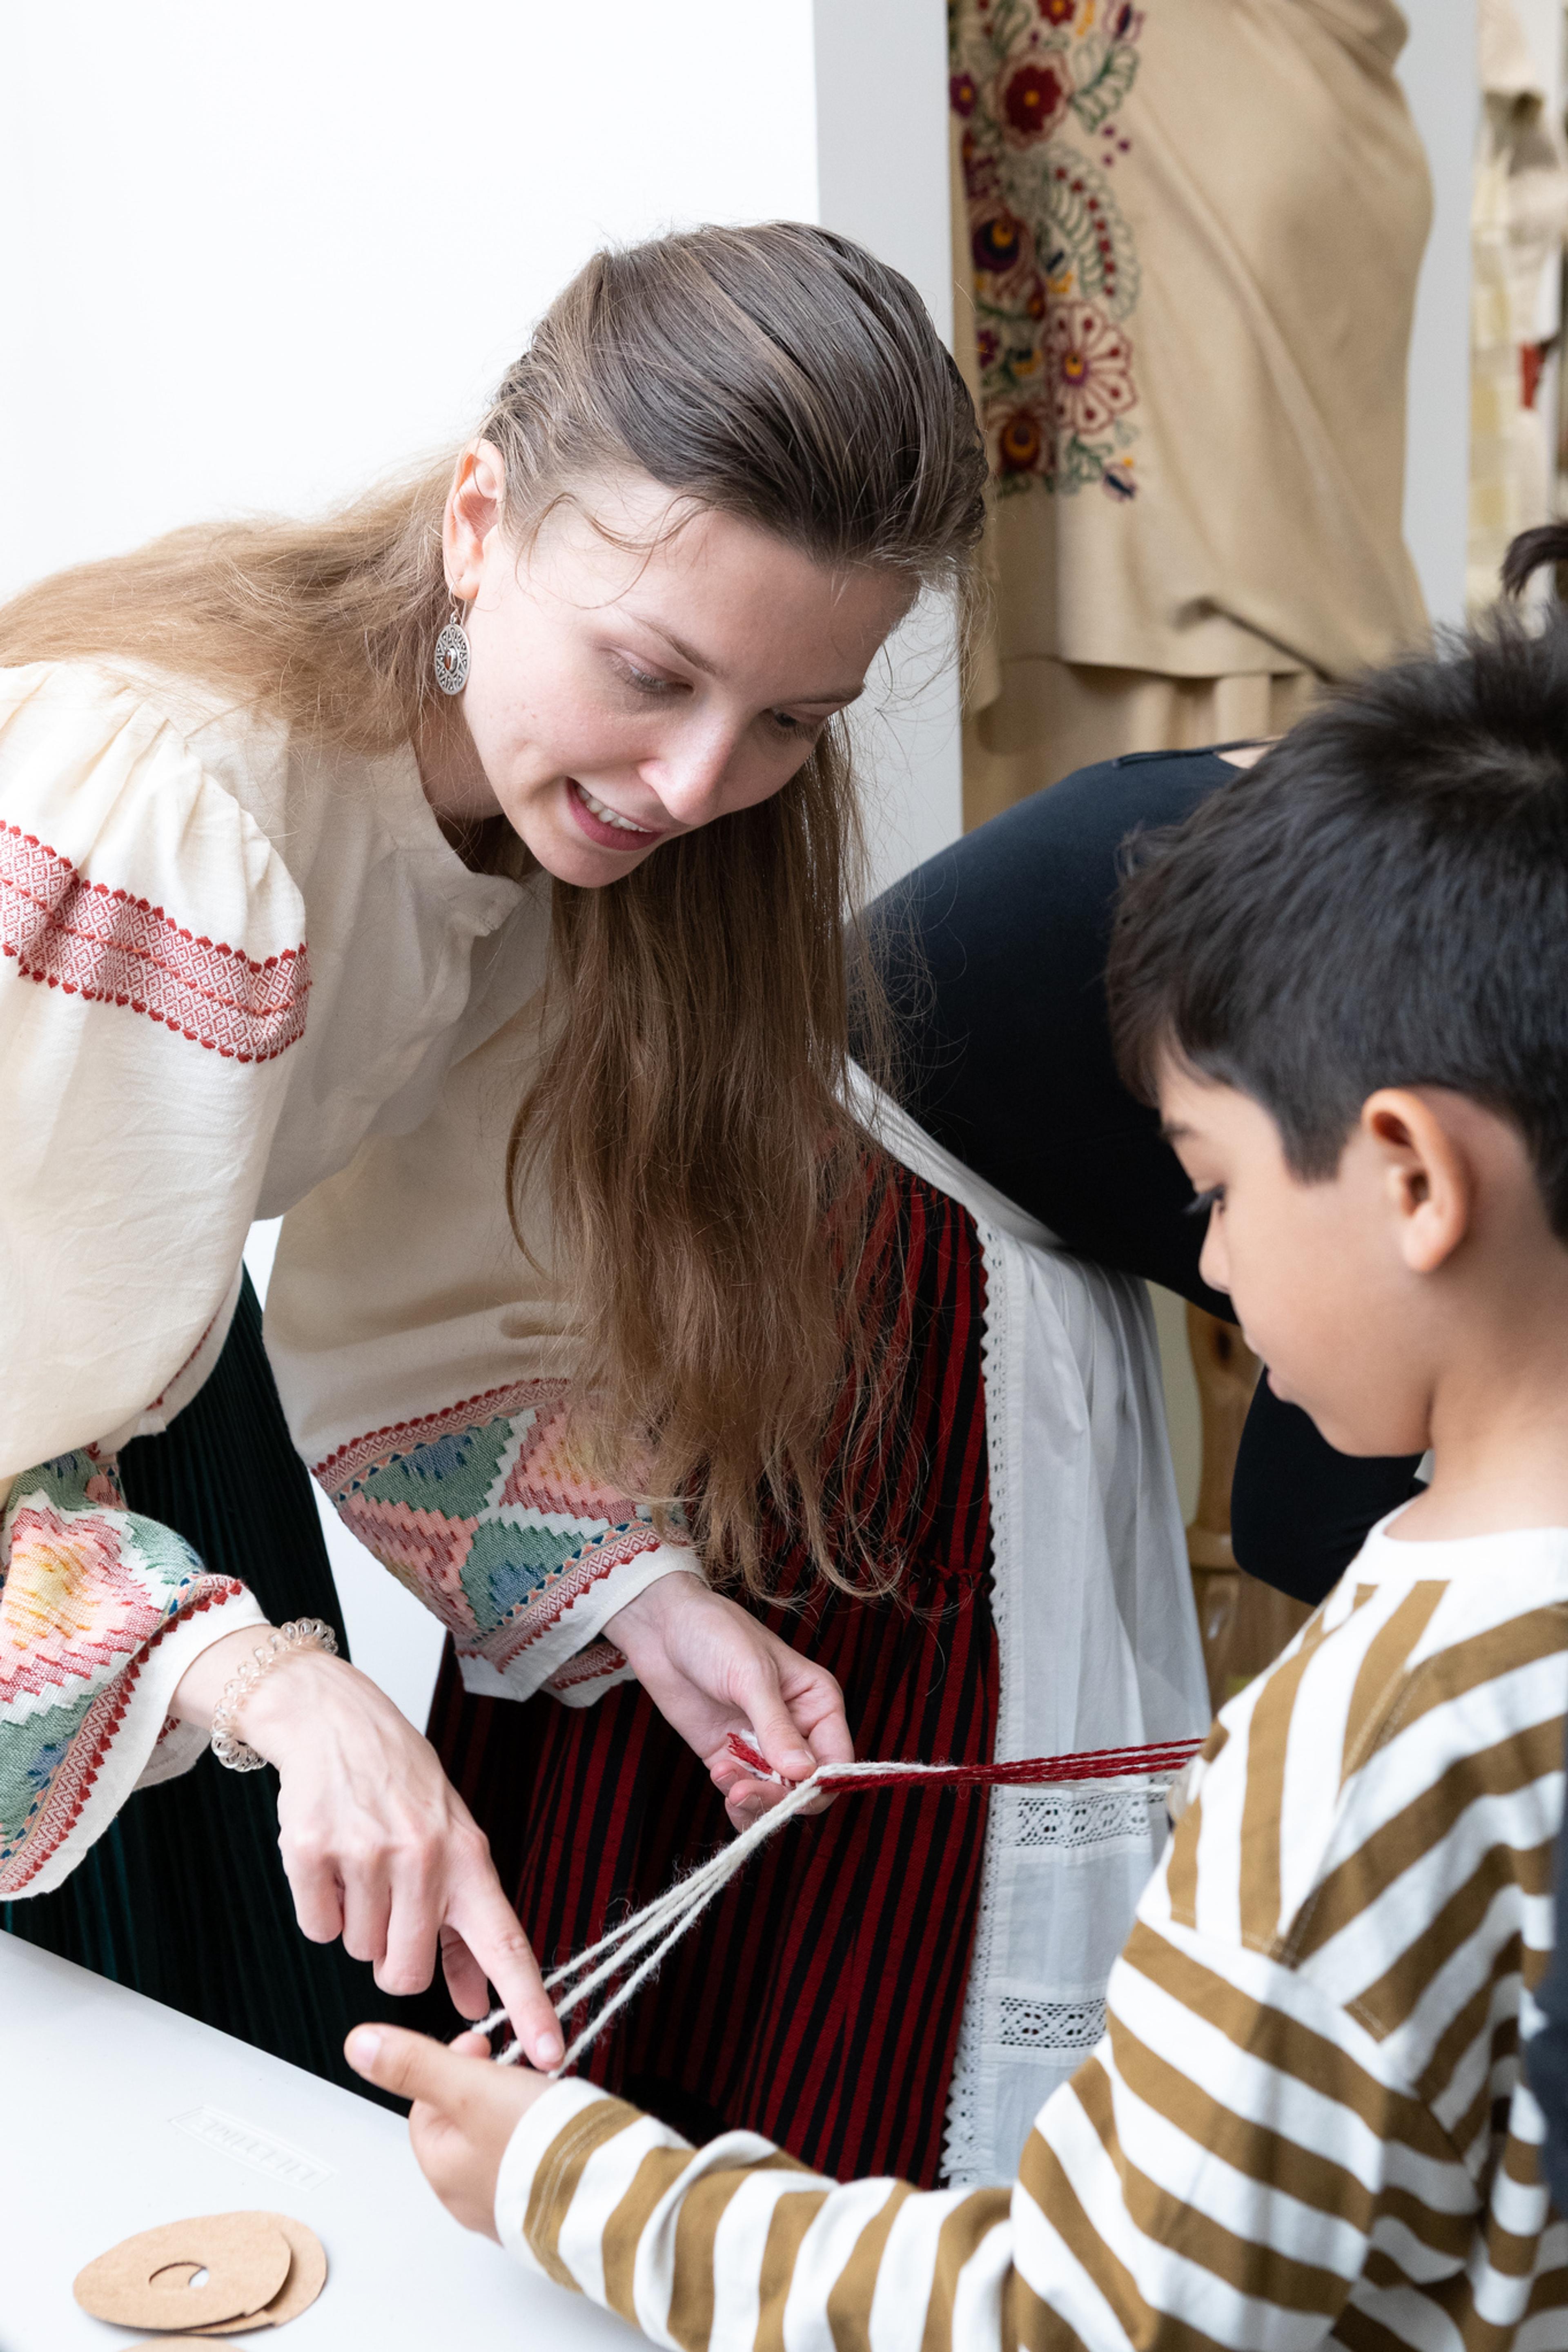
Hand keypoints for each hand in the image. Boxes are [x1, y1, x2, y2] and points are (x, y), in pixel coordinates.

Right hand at [172, 1633, 562, 2068]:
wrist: (337, 1720)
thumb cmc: (400, 1782)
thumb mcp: (451, 1841)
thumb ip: (464, 1926)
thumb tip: (475, 2001)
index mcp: (468, 1857)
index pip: (507, 1942)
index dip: (529, 2004)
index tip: (551, 2054)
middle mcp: (423, 1856)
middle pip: (406, 1972)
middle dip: (393, 1959)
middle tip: (389, 1907)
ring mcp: (367, 1854)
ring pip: (358, 1952)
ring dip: (357, 1923)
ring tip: (361, 1866)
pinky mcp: (312, 1851)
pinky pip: (317, 1928)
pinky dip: (319, 1908)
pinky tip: (330, 1862)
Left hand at [345, 2022, 554, 2240]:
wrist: (610, 2196)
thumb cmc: (542, 2145)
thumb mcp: (471, 2086)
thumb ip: (416, 2063)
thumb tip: (358, 2046)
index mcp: (443, 2169)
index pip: (426, 2106)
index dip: (452, 2065)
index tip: (485, 2046)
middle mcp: (468, 2197)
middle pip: (463, 2124)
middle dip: (488, 2087)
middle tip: (517, 2071)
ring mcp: (507, 2206)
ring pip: (498, 2143)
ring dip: (517, 2112)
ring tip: (544, 2096)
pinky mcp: (544, 2208)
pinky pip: (531, 2164)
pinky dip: (543, 2139)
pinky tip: (562, 2128)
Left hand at [603, 1572, 852, 1828]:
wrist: (661, 1626)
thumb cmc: (716, 1634)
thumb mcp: (751, 1676)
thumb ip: (777, 1727)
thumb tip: (804, 1774)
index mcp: (817, 1703)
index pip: (836, 1760)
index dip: (821, 1783)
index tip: (793, 1790)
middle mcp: (797, 1728)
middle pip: (805, 1786)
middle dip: (779, 1797)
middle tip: (745, 1791)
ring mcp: (761, 1744)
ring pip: (774, 1795)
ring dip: (753, 1799)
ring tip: (725, 1779)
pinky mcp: (729, 1754)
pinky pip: (743, 1791)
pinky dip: (735, 1798)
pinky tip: (720, 1777)